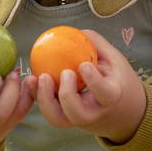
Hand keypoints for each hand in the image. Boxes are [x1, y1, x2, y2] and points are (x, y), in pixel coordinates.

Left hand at [29, 29, 146, 143]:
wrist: (121, 110)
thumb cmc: (116, 78)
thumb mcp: (114, 60)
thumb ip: (96, 45)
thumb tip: (74, 31)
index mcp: (112, 97)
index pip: (105, 94)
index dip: (94, 83)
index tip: (84, 65)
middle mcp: (94, 112)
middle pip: (77, 114)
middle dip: (66, 95)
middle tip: (64, 73)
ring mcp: (78, 119)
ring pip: (58, 119)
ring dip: (44, 100)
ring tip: (39, 77)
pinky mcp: (64, 118)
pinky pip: (48, 111)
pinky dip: (36, 96)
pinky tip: (31, 79)